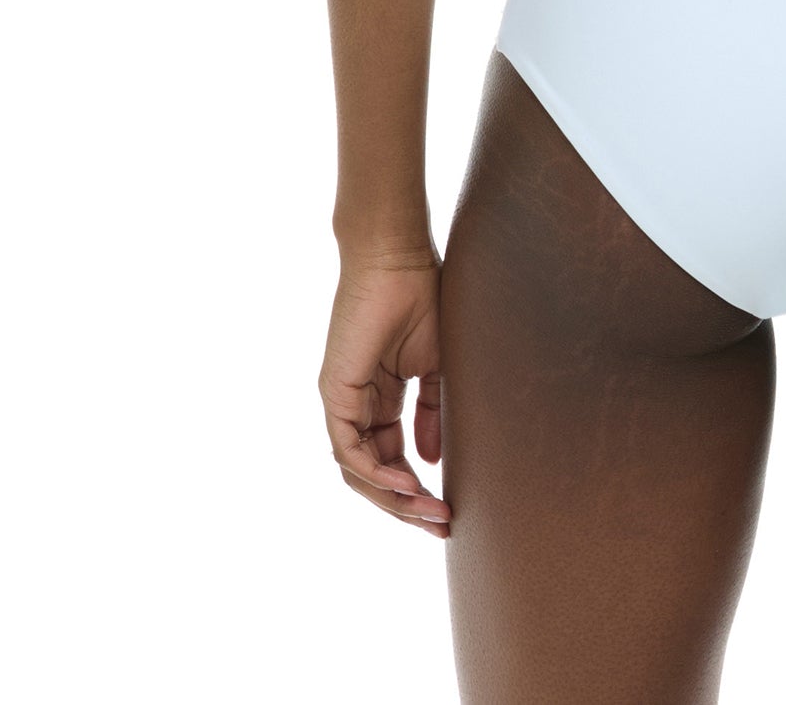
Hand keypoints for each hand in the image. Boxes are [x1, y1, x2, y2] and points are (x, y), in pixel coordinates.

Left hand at [319, 253, 452, 537]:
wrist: (398, 259)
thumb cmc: (422, 299)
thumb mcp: (436, 368)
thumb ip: (431, 412)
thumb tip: (432, 461)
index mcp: (378, 401)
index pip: (391, 461)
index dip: (418, 490)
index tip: (450, 510)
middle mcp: (355, 407)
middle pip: (372, 477)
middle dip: (407, 507)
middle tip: (443, 525)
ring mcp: (342, 403)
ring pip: (358, 473)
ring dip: (395, 499)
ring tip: (431, 511)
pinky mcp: (335, 393)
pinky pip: (349, 451)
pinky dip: (377, 474)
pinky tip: (409, 484)